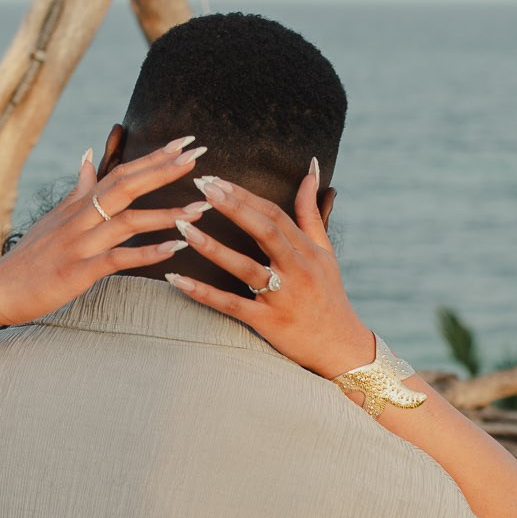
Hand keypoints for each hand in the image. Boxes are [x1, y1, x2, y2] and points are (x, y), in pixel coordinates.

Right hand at [0, 137, 209, 327]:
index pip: (120, 173)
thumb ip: (78, 188)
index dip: (153, 158)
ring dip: (165, 215)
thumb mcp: (53, 217)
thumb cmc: (29, 258)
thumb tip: (90, 155)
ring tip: (199, 210)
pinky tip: (173, 250)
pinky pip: (117, 259)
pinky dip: (146, 254)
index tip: (183, 143)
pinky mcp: (78, 272)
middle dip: (163, 170)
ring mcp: (79, 244)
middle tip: (198, 156)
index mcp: (78, 205)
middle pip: (126, 186)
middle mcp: (79, 218)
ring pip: (127, 222)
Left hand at [165, 161, 377, 378]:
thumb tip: (311, 170)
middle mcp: (297, 270)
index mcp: (307, 251)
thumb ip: (311, 212)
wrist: (340, 346)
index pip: (275, 215)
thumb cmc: (328, 295)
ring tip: (183, 226)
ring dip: (212, 246)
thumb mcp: (325, 252)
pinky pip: (231, 306)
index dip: (245, 195)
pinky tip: (177, 279)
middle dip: (233, 207)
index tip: (216, 179)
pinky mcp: (268, 323)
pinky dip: (203, 293)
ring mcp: (282, 297)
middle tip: (202, 186)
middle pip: (264, 231)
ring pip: (245, 268)